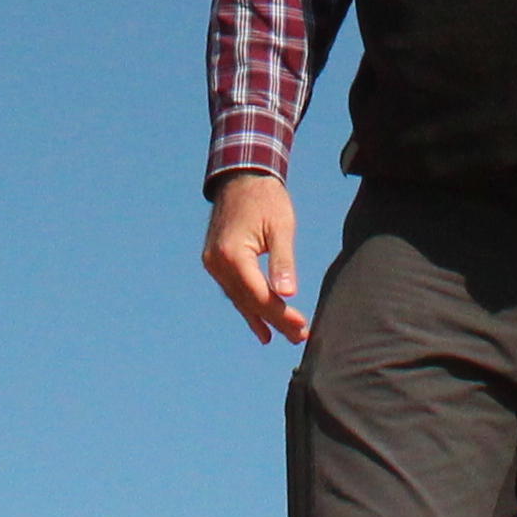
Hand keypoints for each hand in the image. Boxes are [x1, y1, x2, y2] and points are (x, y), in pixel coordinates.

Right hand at [204, 171, 308, 341]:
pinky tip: (260, 325)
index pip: (259, 295)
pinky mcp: (215, 262)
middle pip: (249, 301)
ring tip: (284, 337)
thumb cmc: (266, 199)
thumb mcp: (281, 227)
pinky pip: (233, 290)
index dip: (281, 314)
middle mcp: (217, 263)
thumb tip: (288, 294)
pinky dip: (248, 307)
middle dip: (275, 321)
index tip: (303, 327)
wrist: (241, 178)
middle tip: (300, 338)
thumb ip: (283, 261)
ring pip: (239, 299)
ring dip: (262, 318)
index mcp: (233, 254)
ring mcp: (213, 264)